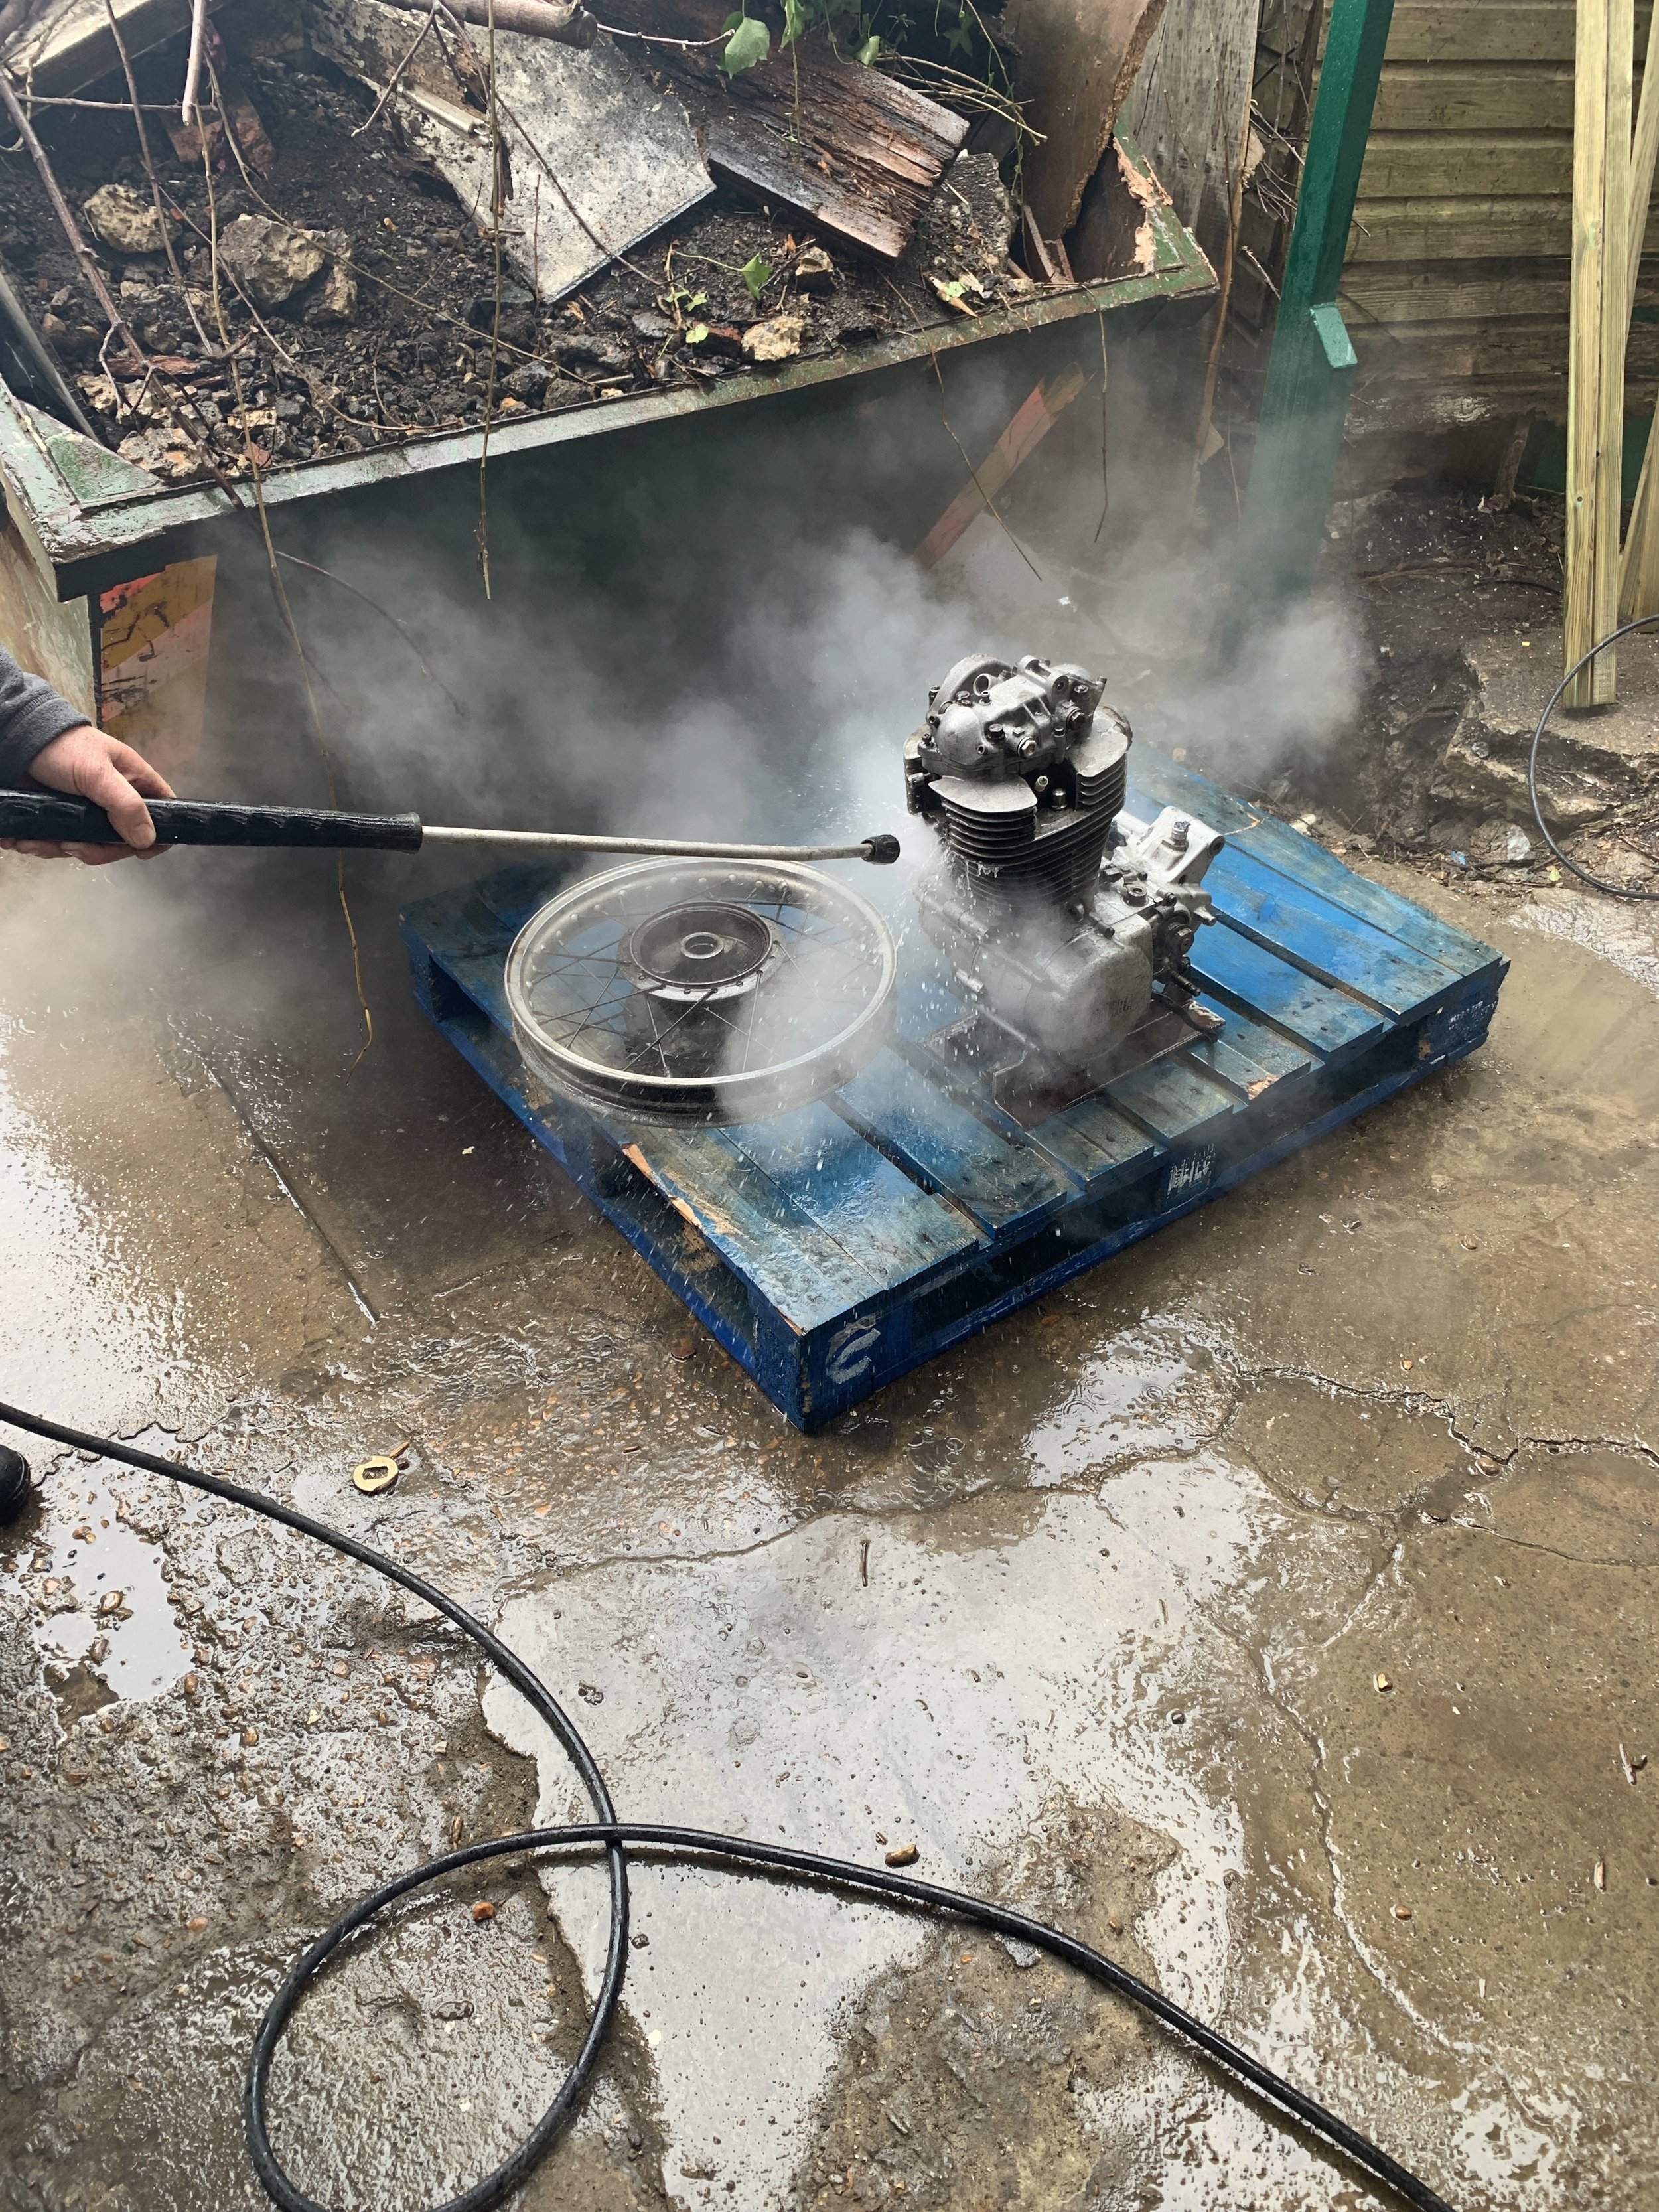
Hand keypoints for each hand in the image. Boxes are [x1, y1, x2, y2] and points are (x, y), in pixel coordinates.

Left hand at [3, 724, 174, 863]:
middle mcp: (116, 801)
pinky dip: (47, 846)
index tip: (138, 852)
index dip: (158, 835)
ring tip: (39, 842)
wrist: (18, 742)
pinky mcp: (66, 819)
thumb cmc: (64, 749)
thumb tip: (147, 840)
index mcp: (135, 782)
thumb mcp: (97, 774)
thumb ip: (126, 805)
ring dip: (64, 850)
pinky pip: (65, 843)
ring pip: (92, 846)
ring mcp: (90, 812)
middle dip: (99, 850)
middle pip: (125, 840)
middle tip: (72, 846)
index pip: (162, 812)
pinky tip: (28, 841)